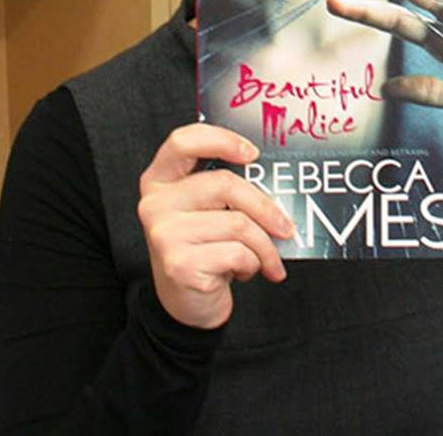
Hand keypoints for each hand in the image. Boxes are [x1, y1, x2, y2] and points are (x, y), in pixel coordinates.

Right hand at [137, 124, 294, 328]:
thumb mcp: (209, 212)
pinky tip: (245, 272)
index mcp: (161, 180)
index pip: (184, 141)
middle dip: (266, 208)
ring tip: (265, 258)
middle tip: (286, 228)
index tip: (252, 153)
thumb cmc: (205, 248)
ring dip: (264, 246)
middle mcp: (156, 203)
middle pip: (226, 185)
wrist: (187, 303)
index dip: (221, 140)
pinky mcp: (178, 263)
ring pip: (239, 223)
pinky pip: (237, 253)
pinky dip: (253, 264)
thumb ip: (227, 189)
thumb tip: (278, 177)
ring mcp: (164, 233)